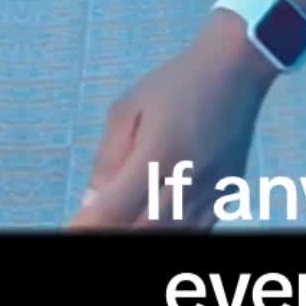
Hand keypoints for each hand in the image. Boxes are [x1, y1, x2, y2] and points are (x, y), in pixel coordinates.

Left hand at [67, 17, 274, 230]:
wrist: (234, 69)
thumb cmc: (175, 84)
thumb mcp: (127, 109)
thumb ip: (108, 158)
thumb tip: (92, 201)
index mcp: (159, 152)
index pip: (115, 208)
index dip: (87, 226)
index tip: (71, 228)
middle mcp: (189, 177)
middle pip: (142, 230)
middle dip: (111, 232)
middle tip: (93, 226)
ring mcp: (212, 189)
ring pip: (171, 236)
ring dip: (141, 233)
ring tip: (122, 222)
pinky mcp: (227, 193)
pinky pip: (196, 230)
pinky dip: (170, 233)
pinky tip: (152, 222)